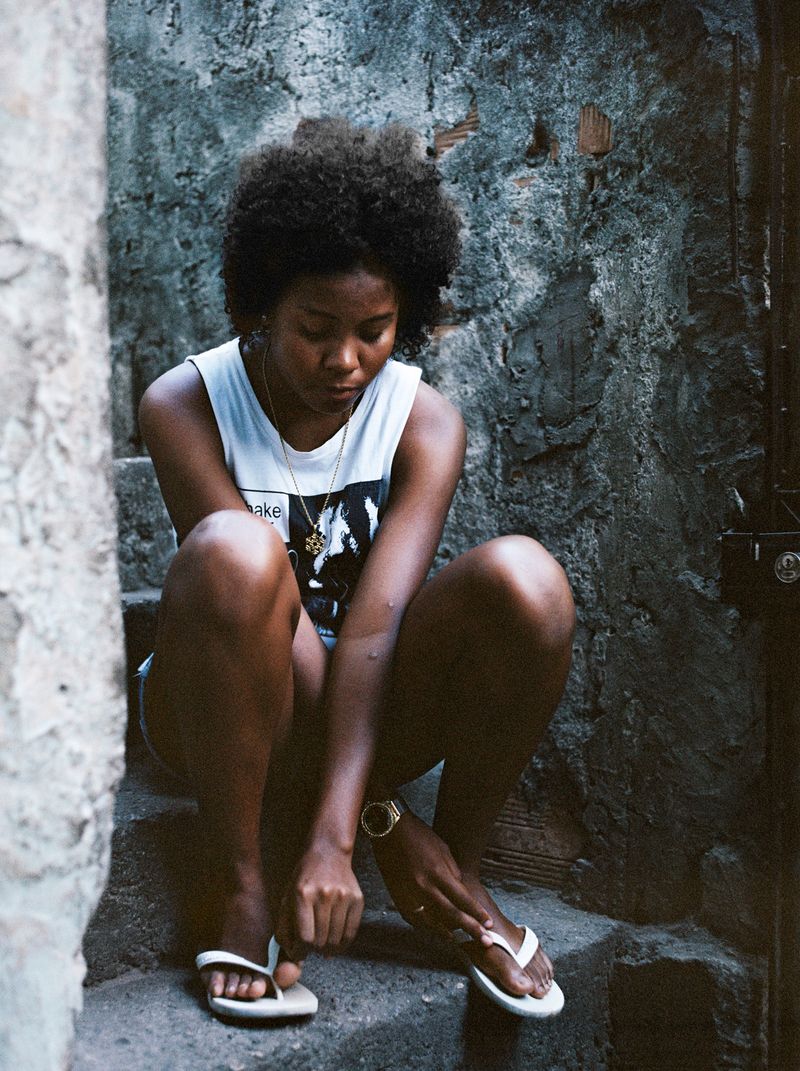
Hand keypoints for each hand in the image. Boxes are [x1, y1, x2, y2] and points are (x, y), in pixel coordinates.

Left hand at [275, 846, 363, 960]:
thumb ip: (284, 928)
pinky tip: (335, 943)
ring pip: (336, 940)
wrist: (328, 853)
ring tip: (322, 942)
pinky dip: (343, 944)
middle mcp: (324, 895)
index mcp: (303, 895)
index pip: (304, 938)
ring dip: (327, 948)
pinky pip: (351, 933)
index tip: (298, 952)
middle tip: (310, 944)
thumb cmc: (304, 878)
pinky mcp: (357, 899)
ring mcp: (343, 897)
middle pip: (320, 941)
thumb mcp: (287, 898)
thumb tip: (292, 956)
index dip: (300, 952)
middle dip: (312, 949)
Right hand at [372, 813, 492, 944]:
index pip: (462, 899)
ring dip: (447, 933)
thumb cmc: (418, 835)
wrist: (389, 830)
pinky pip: (413, 918)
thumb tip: (460, 892)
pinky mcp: (397, 896)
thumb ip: (453, 873)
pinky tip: (434, 930)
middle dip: (470, 928)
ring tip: (460, 941)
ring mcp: (409, 894)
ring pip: (431, 921)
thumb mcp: (443, 849)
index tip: (488, 923)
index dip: (476, 913)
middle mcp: (424, 886)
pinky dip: (425, 926)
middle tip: (486, 941)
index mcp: (437, 872)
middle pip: (451, 914)